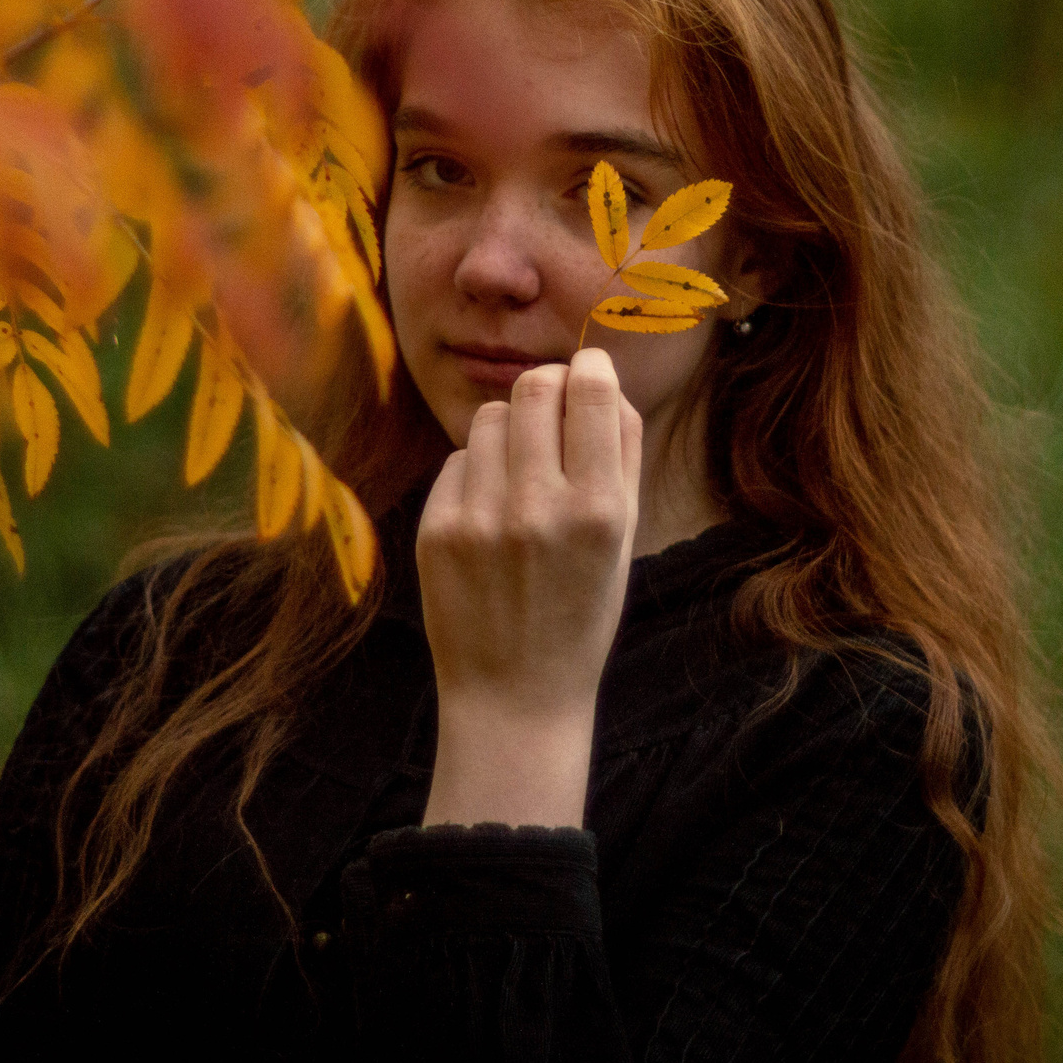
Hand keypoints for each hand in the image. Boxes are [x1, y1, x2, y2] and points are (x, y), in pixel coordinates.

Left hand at [416, 347, 643, 827]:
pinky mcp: (436, 529)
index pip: (591, 391)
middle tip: (554, 407)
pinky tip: (491, 512)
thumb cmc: (581, 613)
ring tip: (522, 470)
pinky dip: (477, 471)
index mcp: (601, 510)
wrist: (514, 695)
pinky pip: (457, 461)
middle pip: (533, 387)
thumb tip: (601, 376)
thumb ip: (621, 454)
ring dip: (509, 428)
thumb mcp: (626, 541)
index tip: (589, 371)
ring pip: (488, 417)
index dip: (590, 368)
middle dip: (547, 385)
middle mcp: (540, 508)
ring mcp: (480, 518)